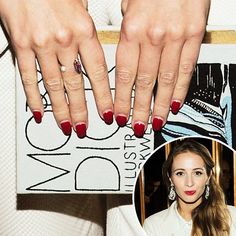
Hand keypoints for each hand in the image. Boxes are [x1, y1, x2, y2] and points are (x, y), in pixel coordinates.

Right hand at [0, 0, 112, 137]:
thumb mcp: (82, 6)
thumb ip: (88, 35)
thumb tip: (93, 57)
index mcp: (84, 31)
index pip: (98, 73)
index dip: (103, 97)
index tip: (107, 113)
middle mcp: (64, 40)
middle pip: (75, 85)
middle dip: (80, 111)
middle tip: (84, 128)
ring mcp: (41, 44)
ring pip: (53, 86)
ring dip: (60, 110)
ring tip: (66, 126)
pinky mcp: (21, 45)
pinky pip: (28, 76)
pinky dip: (33, 97)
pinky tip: (38, 111)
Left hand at [115, 0, 209, 136]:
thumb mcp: (126, 5)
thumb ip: (125, 36)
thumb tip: (122, 60)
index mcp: (131, 29)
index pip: (123, 75)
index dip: (121, 99)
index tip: (118, 115)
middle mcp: (153, 36)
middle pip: (144, 83)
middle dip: (139, 109)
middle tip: (136, 126)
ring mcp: (176, 37)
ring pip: (165, 80)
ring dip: (159, 105)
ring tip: (155, 121)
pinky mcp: (195, 34)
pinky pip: (187, 68)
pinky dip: (180, 89)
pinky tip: (174, 103)